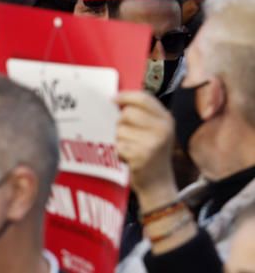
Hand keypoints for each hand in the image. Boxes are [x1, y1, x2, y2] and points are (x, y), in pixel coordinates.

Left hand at [115, 91, 177, 210]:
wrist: (158, 184)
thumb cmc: (150, 153)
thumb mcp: (154, 130)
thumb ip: (141, 114)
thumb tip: (116, 98)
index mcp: (166, 119)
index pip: (144, 98)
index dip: (125, 96)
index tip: (113, 99)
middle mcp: (163, 129)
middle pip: (127, 113)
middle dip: (122, 123)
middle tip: (129, 136)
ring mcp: (154, 142)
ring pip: (120, 129)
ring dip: (120, 139)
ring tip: (132, 149)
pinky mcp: (142, 155)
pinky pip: (119, 145)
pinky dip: (119, 152)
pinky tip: (130, 158)